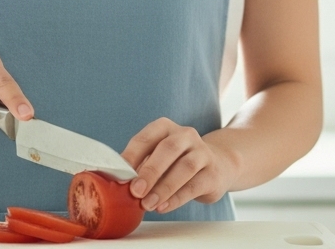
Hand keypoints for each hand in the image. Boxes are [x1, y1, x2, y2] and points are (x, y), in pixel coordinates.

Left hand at [121, 118, 236, 213]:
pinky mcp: (213, 173)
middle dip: (150, 171)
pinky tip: (163, 207)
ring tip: (148, 204)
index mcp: (165, 128)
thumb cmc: (175, 163)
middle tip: (135, 191)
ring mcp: (202, 152)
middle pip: (168, 149)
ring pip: (185, 167)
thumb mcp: (157, 158)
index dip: (132, 156)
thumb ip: (140, 166)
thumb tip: (118, 182)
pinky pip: (194, 186)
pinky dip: (176, 198)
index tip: (120, 175)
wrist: (216, 167)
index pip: (146, 138)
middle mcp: (186, 135)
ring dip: (164, 187)